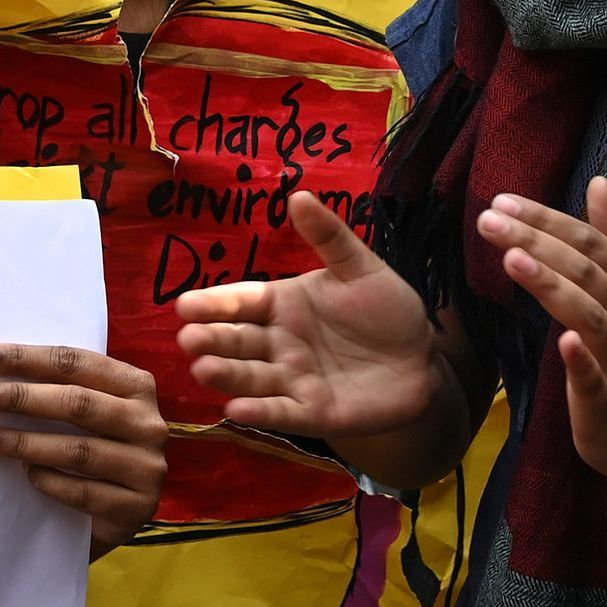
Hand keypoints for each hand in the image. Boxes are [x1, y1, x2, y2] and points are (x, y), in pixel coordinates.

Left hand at [0, 343, 163, 556]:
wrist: (119, 514)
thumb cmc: (93, 450)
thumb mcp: (88, 413)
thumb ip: (58, 391)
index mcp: (137, 386)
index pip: (78, 363)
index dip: (29, 358)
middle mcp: (148, 423)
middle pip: (78, 403)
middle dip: (22, 398)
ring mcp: (146, 468)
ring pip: (78, 450)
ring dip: (24, 443)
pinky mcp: (136, 508)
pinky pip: (82, 492)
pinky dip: (48, 481)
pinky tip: (24, 474)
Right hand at [177, 191, 440, 435]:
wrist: (422, 360)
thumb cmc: (386, 310)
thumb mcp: (360, 267)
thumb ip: (329, 236)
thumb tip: (298, 194)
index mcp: (283, 303)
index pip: (242, 301)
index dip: (214, 303)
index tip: (184, 303)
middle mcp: (279, 342)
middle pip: (238, 340)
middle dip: (212, 339)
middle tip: (188, 338)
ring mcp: (292, 378)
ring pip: (252, 377)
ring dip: (227, 375)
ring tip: (204, 369)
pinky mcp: (311, 412)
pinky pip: (281, 411)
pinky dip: (259, 411)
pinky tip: (236, 408)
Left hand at [478, 178, 606, 486]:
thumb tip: (599, 181)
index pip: (592, 243)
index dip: (549, 220)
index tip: (504, 201)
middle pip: (586, 272)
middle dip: (538, 242)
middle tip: (490, 220)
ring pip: (590, 316)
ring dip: (553, 286)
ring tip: (512, 259)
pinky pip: (595, 377)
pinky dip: (580, 358)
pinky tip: (562, 341)